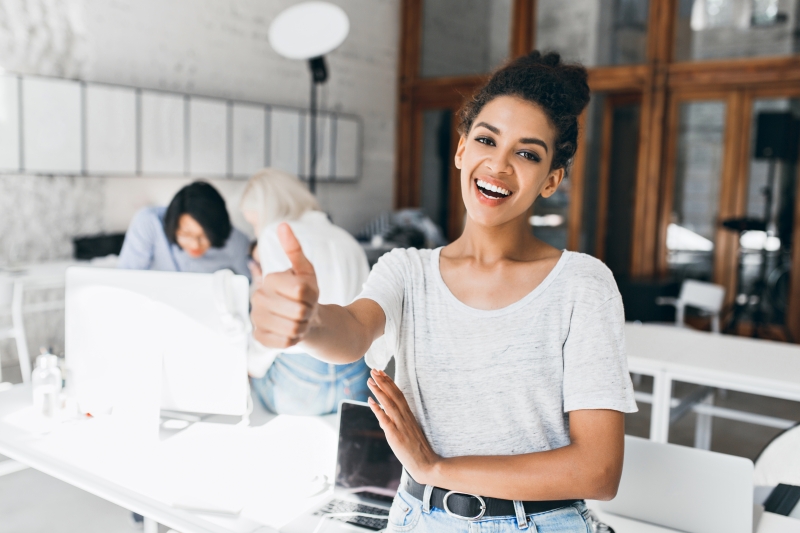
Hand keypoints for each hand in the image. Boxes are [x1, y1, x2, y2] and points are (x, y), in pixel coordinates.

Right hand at [251, 223, 318, 347]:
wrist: (304, 317)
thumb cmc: (305, 293)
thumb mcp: (306, 271)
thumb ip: (295, 250)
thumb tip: (282, 225)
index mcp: (269, 279)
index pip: (301, 290)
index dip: (313, 295)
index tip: (309, 294)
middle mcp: (257, 297)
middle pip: (299, 310)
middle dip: (309, 311)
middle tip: (306, 309)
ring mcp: (256, 318)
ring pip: (293, 328)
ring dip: (303, 326)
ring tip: (300, 320)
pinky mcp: (260, 337)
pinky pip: (285, 342)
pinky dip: (295, 339)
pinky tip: (292, 331)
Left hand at [367, 369, 439, 484]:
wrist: (426, 464)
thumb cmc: (417, 448)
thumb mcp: (408, 431)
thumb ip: (395, 421)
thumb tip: (381, 415)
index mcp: (408, 415)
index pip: (398, 394)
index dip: (389, 382)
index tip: (381, 372)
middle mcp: (405, 417)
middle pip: (394, 395)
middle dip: (383, 381)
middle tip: (374, 370)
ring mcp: (400, 425)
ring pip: (389, 404)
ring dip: (379, 391)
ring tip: (370, 380)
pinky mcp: (395, 435)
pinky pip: (385, 420)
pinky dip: (378, 410)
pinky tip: (370, 401)